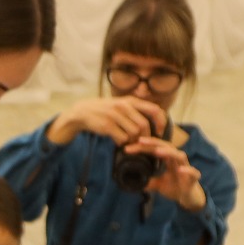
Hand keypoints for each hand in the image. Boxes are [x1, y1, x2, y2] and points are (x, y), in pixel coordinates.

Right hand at [45, 96, 166, 147]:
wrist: (83, 112)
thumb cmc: (106, 111)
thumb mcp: (121, 104)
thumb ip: (136, 109)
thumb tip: (156, 118)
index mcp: (131, 101)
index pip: (154, 110)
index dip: (160, 122)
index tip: (159, 132)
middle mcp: (124, 106)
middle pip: (143, 125)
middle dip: (144, 137)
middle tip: (140, 143)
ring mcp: (115, 115)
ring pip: (133, 133)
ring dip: (132, 141)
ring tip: (127, 142)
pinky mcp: (107, 126)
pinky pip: (122, 139)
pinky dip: (122, 143)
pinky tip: (117, 142)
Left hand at [126, 134, 205, 209]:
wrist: (186, 197)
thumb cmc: (173, 186)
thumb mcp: (156, 184)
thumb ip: (146, 180)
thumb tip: (131, 181)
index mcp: (167, 159)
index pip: (154, 148)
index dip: (142, 146)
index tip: (128, 147)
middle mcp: (176, 160)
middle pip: (166, 147)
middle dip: (153, 143)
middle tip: (139, 141)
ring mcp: (185, 167)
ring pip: (179, 156)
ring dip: (169, 152)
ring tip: (157, 152)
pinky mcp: (193, 178)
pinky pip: (192, 172)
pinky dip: (187, 170)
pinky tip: (180, 170)